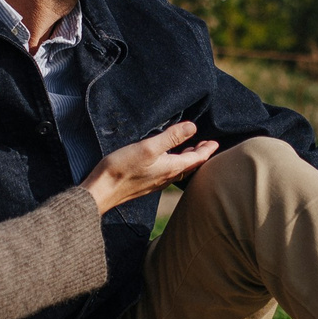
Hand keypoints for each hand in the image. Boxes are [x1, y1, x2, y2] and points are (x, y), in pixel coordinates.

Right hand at [79, 121, 218, 213]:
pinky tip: (167, 158)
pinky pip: (167, 172)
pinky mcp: (146, 182)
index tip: (215, 143)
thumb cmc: (123, 168)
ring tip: (190, 148)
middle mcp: (167, 177)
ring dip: (187, 158)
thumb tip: (193, 127)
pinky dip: (174, 162)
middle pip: (189, 165)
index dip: (206, 150)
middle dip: (199, 154)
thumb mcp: (149, 147)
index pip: (196, 159)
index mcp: (171, 168)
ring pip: (179, 169)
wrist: (101, 191)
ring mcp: (156, 181)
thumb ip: (171, 137)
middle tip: (207, 144)